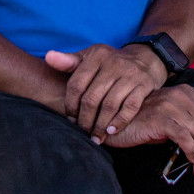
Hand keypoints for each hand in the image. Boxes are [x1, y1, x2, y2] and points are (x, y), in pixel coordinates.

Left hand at [46, 43, 167, 139]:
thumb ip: (69, 61)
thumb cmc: (109, 63)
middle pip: (92, 98)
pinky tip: (110, 132)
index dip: (71, 105)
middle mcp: (113, 63)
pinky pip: (130, 108)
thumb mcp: (90, 57)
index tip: (70, 119)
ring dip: (100, 126)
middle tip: (81, 132)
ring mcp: (130, 74)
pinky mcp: (144, 85)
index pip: (77, 84)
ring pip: (109, 105)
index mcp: (96, 56)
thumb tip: (48, 57)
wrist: (145, 60)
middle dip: (84, 120)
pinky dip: (119, 122)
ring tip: (95, 138)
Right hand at [99, 84, 193, 179]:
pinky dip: (193, 153)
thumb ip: (191, 122)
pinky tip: (191, 161)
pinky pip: (186, 138)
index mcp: (188, 92)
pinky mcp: (160, 118)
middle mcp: (182, 95)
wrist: (115, 120)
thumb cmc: (144, 121)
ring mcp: (171, 106)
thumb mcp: (172, 116)